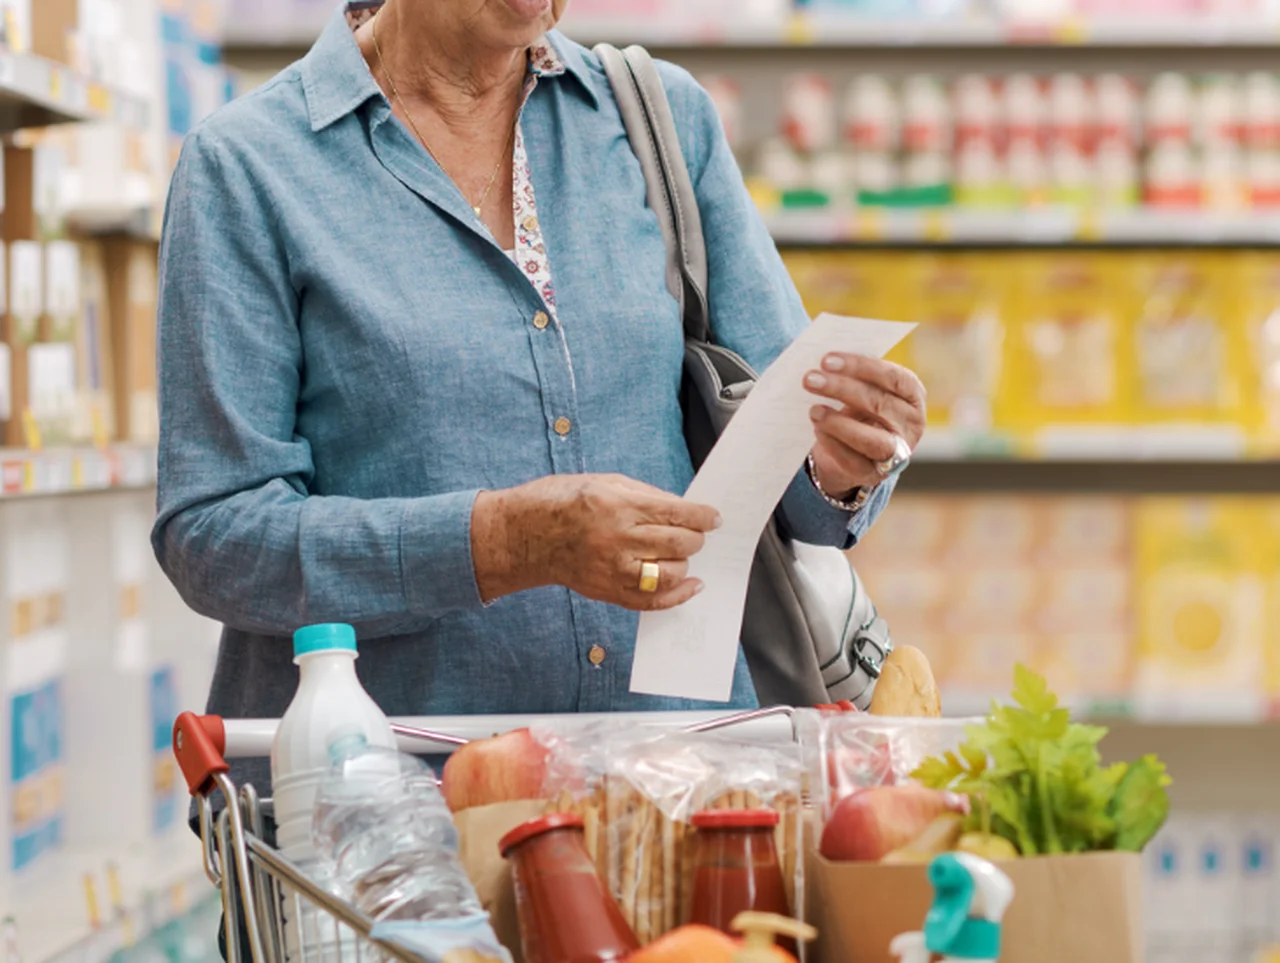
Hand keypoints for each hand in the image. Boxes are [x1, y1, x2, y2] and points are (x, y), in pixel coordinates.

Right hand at [471, 474, 720, 610]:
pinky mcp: (606, 590)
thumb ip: (645, 495)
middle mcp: (618, 539)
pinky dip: (675, 596)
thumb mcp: (604, 481)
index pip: (677, 514)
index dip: (703, 517)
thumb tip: (680, 508)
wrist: (523, 534)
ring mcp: (612, 569)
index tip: (714, 518)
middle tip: (697, 534)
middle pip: (678, 544)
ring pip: (669, 574)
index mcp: (619, 505)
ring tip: (682, 555)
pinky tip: (689, 586)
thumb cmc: (560, 501)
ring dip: (684, 564)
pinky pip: (650, 601)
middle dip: (696, 539)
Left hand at [803, 354, 926, 497]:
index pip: (894, 378)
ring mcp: (897, 452)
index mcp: (912, 395)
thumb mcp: (861, 390)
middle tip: (810, 379)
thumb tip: (823, 364)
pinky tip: (818, 429)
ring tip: (813, 410)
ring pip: (872, 438)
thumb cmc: (857, 408)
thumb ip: (852, 376)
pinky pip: (854, 460)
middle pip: (880, 404)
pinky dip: (834, 444)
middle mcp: (911, 424)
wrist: (852, 449)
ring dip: (838, 423)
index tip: (827, 360)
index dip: (861, 367)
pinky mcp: (874, 474)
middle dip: (842, 389)